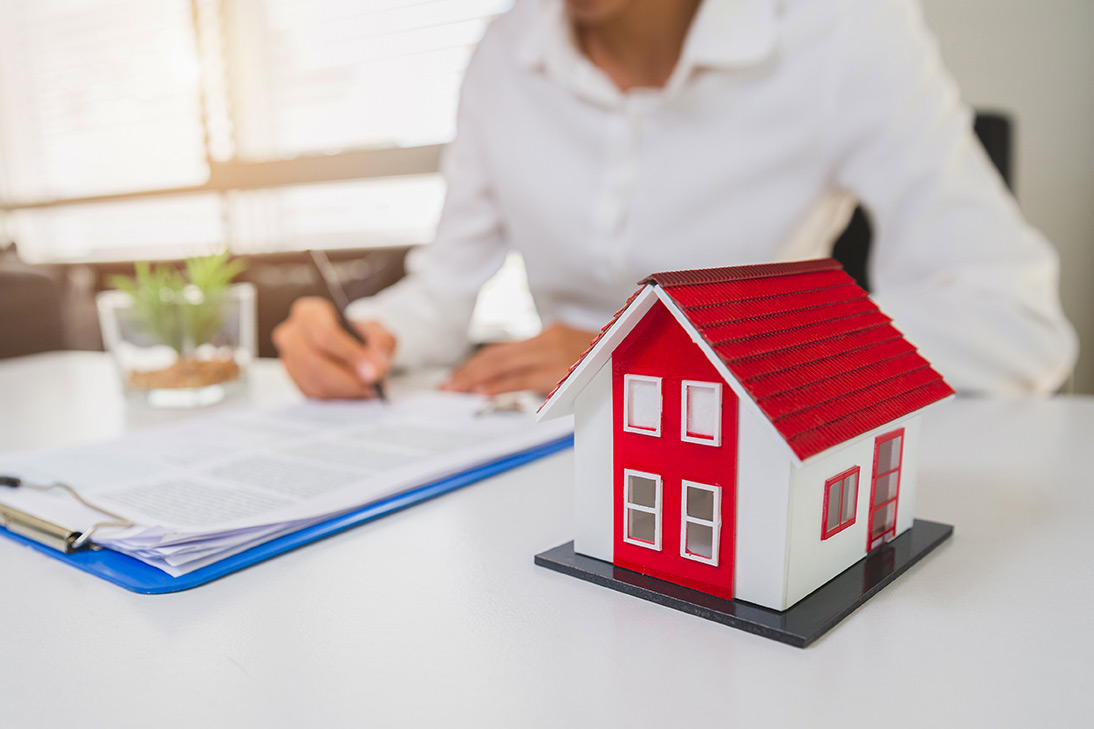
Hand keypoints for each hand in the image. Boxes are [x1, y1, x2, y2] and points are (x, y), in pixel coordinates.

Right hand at [272, 297, 394, 399]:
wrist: (346, 344)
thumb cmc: (357, 334)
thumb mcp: (376, 330)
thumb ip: (380, 343)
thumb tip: (376, 367)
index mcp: (309, 313)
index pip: (323, 334)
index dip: (348, 354)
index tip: (372, 369)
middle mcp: (291, 335)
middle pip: (313, 362)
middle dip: (347, 379)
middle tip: (372, 386)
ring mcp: (288, 360)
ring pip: (312, 383)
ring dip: (344, 392)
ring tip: (369, 392)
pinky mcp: (294, 382)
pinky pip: (313, 396)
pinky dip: (338, 399)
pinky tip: (356, 396)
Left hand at [441, 322, 596, 395]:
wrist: (641, 350)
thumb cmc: (609, 360)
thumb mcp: (574, 356)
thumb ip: (546, 365)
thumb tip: (514, 384)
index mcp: (549, 336)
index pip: (501, 351)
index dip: (474, 365)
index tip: (455, 379)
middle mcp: (549, 341)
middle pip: (496, 356)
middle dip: (468, 373)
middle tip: (446, 388)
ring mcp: (556, 354)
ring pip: (505, 365)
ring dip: (476, 379)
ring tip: (456, 391)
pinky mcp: (565, 370)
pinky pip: (525, 378)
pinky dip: (502, 385)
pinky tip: (484, 392)